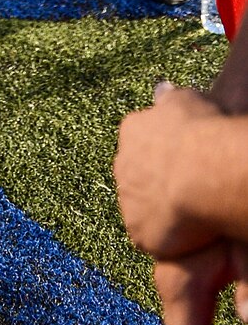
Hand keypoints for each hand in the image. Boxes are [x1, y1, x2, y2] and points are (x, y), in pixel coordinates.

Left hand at [115, 82, 224, 256]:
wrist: (203, 174)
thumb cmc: (201, 132)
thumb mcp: (185, 100)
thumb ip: (168, 99)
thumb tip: (161, 88)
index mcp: (133, 130)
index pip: (142, 140)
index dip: (164, 151)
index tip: (183, 158)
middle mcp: (122, 164)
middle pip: (137, 174)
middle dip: (156, 180)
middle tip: (187, 187)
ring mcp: (127, 200)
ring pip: (142, 205)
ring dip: (159, 208)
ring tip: (190, 212)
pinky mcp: (138, 232)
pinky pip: (151, 235)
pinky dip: (167, 236)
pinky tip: (187, 233)